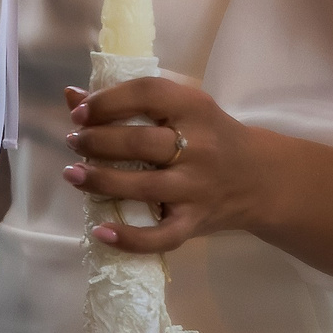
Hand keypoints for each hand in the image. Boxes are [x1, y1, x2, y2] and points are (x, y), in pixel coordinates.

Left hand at [60, 77, 279, 255]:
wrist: (260, 178)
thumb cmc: (210, 135)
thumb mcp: (181, 108)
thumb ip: (129, 101)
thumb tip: (72, 96)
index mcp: (195, 107)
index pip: (148, 94)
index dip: (109, 101)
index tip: (80, 111)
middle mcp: (199, 147)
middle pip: (140, 143)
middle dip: (97, 141)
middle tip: (74, 142)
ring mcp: (197, 188)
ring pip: (143, 187)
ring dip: (101, 181)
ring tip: (73, 174)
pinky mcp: (195, 222)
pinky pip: (161, 236)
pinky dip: (130, 239)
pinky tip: (101, 232)